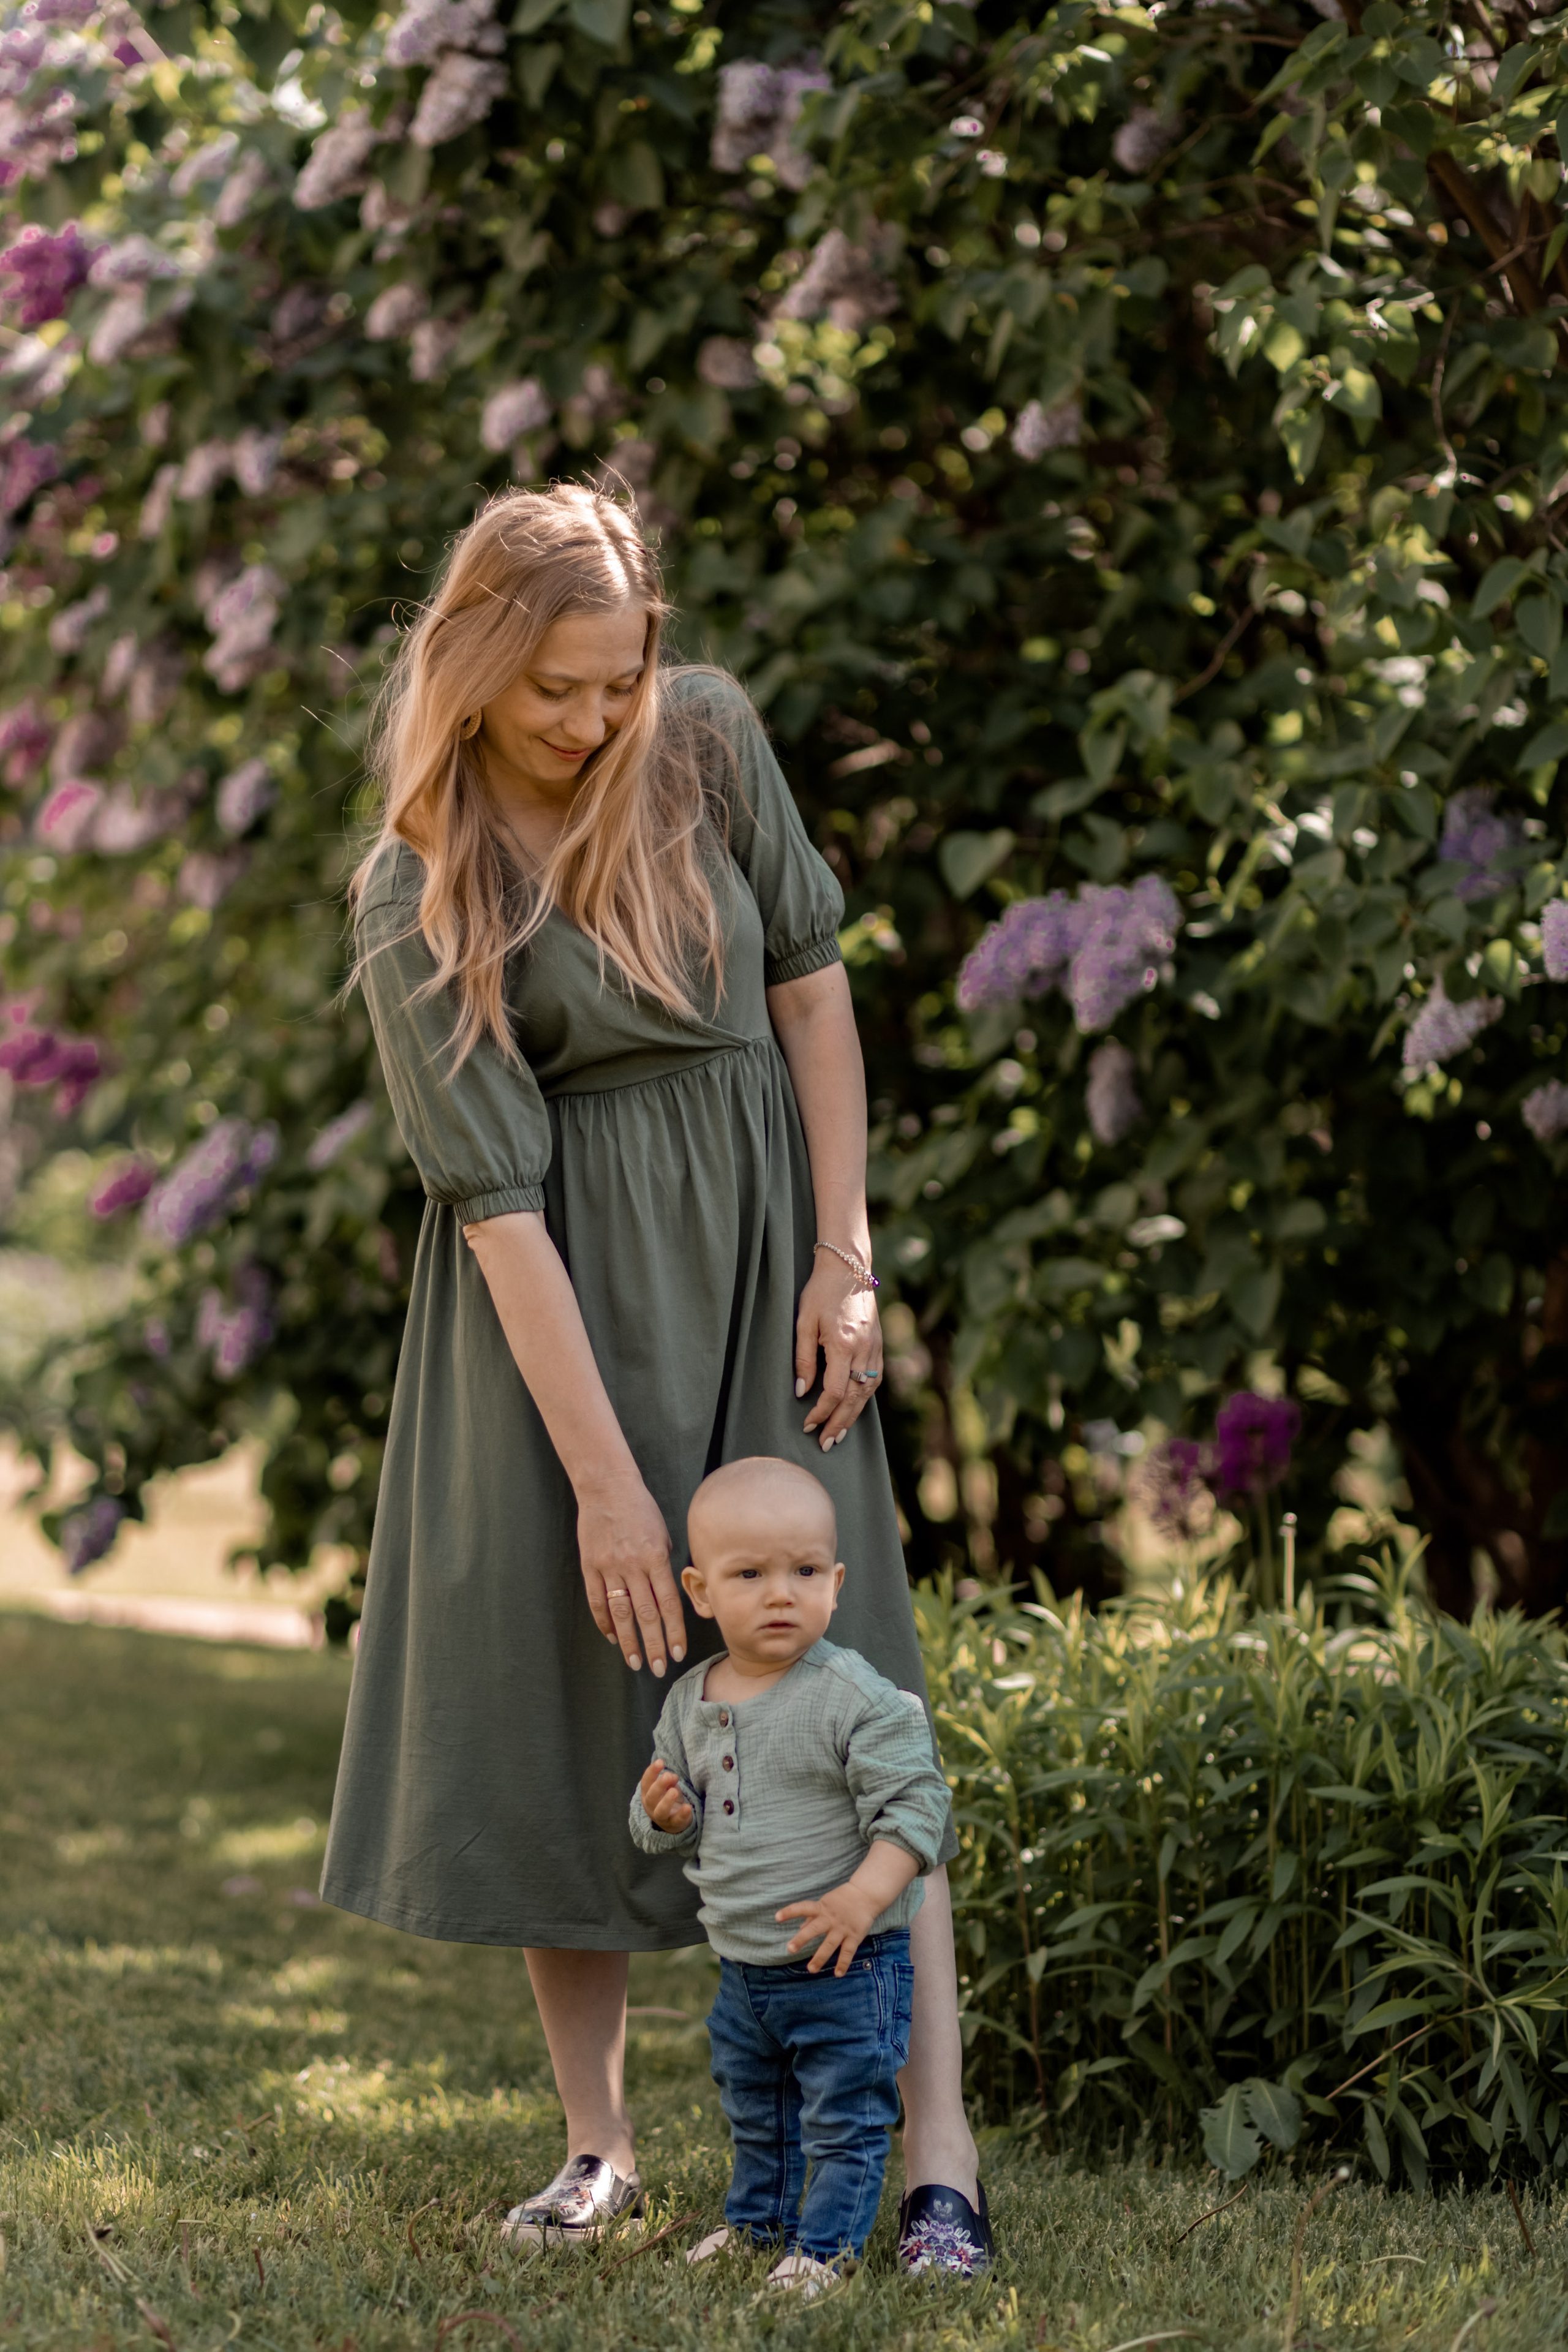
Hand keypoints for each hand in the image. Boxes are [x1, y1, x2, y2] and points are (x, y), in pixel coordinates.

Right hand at [578, 1470, 685, 1675]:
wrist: (607, 1487)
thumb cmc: (641, 1509)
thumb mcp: (663, 1534)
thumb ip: (665, 1567)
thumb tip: (671, 1598)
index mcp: (655, 1558)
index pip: (668, 1604)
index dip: (674, 1631)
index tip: (678, 1652)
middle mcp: (632, 1566)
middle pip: (645, 1615)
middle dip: (653, 1645)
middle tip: (659, 1668)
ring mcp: (609, 1567)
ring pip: (620, 1613)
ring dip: (628, 1641)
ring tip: (635, 1662)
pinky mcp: (590, 1566)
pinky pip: (597, 1601)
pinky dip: (604, 1622)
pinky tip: (612, 1637)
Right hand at [639, 1761, 693, 1832]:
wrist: (672, 1821)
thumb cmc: (667, 1798)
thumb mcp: (667, 1787)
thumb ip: (668, 1780)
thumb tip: (671, 1776)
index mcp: (647, 1794)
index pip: (646, 1782)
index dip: (651, 1772)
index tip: (660, 1762)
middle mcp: (651, 1806)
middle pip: (651, 1796)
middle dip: (659, 1785)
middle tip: (667, 1776)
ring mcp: (661, 1817)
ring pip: (660, 1811)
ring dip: (667, 1801)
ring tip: (674, 1791)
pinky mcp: (674, 1824)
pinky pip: (676, 1820)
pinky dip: (682, 1814)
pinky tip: (688, 1807)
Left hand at [776, 1878, 881, 1974]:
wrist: (866, 1894)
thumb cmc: (841, 1900)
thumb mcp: (825, 1903)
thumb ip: (812, 1916)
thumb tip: (799, 1927)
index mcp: (821, 1908)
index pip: (803, 1908)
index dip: (790, 1912)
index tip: (777, 1917)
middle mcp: (830, 1918)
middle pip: (814, 1929)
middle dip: (802, 1939)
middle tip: (790, 1949)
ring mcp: (842, 1928)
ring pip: (830, 1944)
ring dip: (820, 1957)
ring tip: (811, 1969)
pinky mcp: (854, 1936)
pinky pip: (848, 1951)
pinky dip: (843, 1963)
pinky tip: (838, 1974)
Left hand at [794, 1256, 882, 1452]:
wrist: (848, 1267)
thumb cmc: (820, 1292)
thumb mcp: (803, 1323)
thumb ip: (803, 1359)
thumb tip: (801, 1392)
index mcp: (843, 1344)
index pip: (834, 1392)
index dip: (820, 1412)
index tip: (807, 1425)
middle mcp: (864, 1349)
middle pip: (853, 1398)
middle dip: (838, 1424)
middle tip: (826, 1444)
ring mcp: (875, 1347)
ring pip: (867, 1392)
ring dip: (854, 1416)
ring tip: (839, 1433)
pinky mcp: (879, 1344)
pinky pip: (874, 1378)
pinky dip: (864, 1397)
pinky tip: (854, 1408)